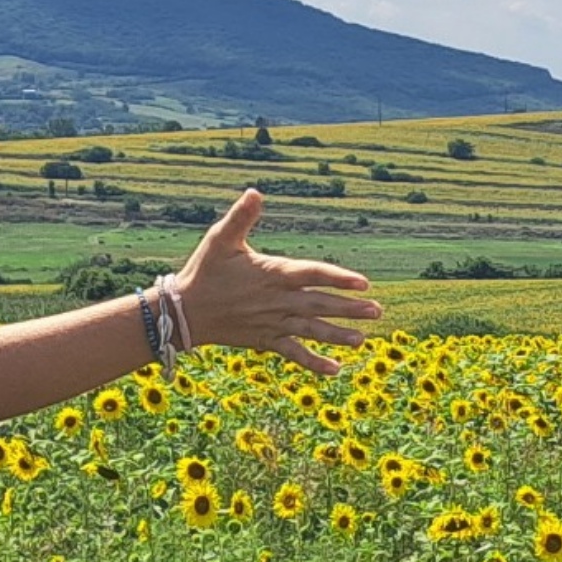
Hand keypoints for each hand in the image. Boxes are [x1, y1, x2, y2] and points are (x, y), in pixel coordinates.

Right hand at [168, 189, 380, 375]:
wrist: (185, 311)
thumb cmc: (204, 270)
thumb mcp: (220, 238)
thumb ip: (241, 216)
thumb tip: (255, 191)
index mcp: (271, 273)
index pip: (311, 274)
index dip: (338, 277)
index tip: (363, 282)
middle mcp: (276, 300)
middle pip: (319, 304)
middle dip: (348, 308)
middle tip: (376, 310)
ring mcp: (272, 323)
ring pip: (311, 330)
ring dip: (337, 335)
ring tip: (362, 339)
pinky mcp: (265, 340)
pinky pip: (293, 353)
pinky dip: (314, 362)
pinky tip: (336, 369)